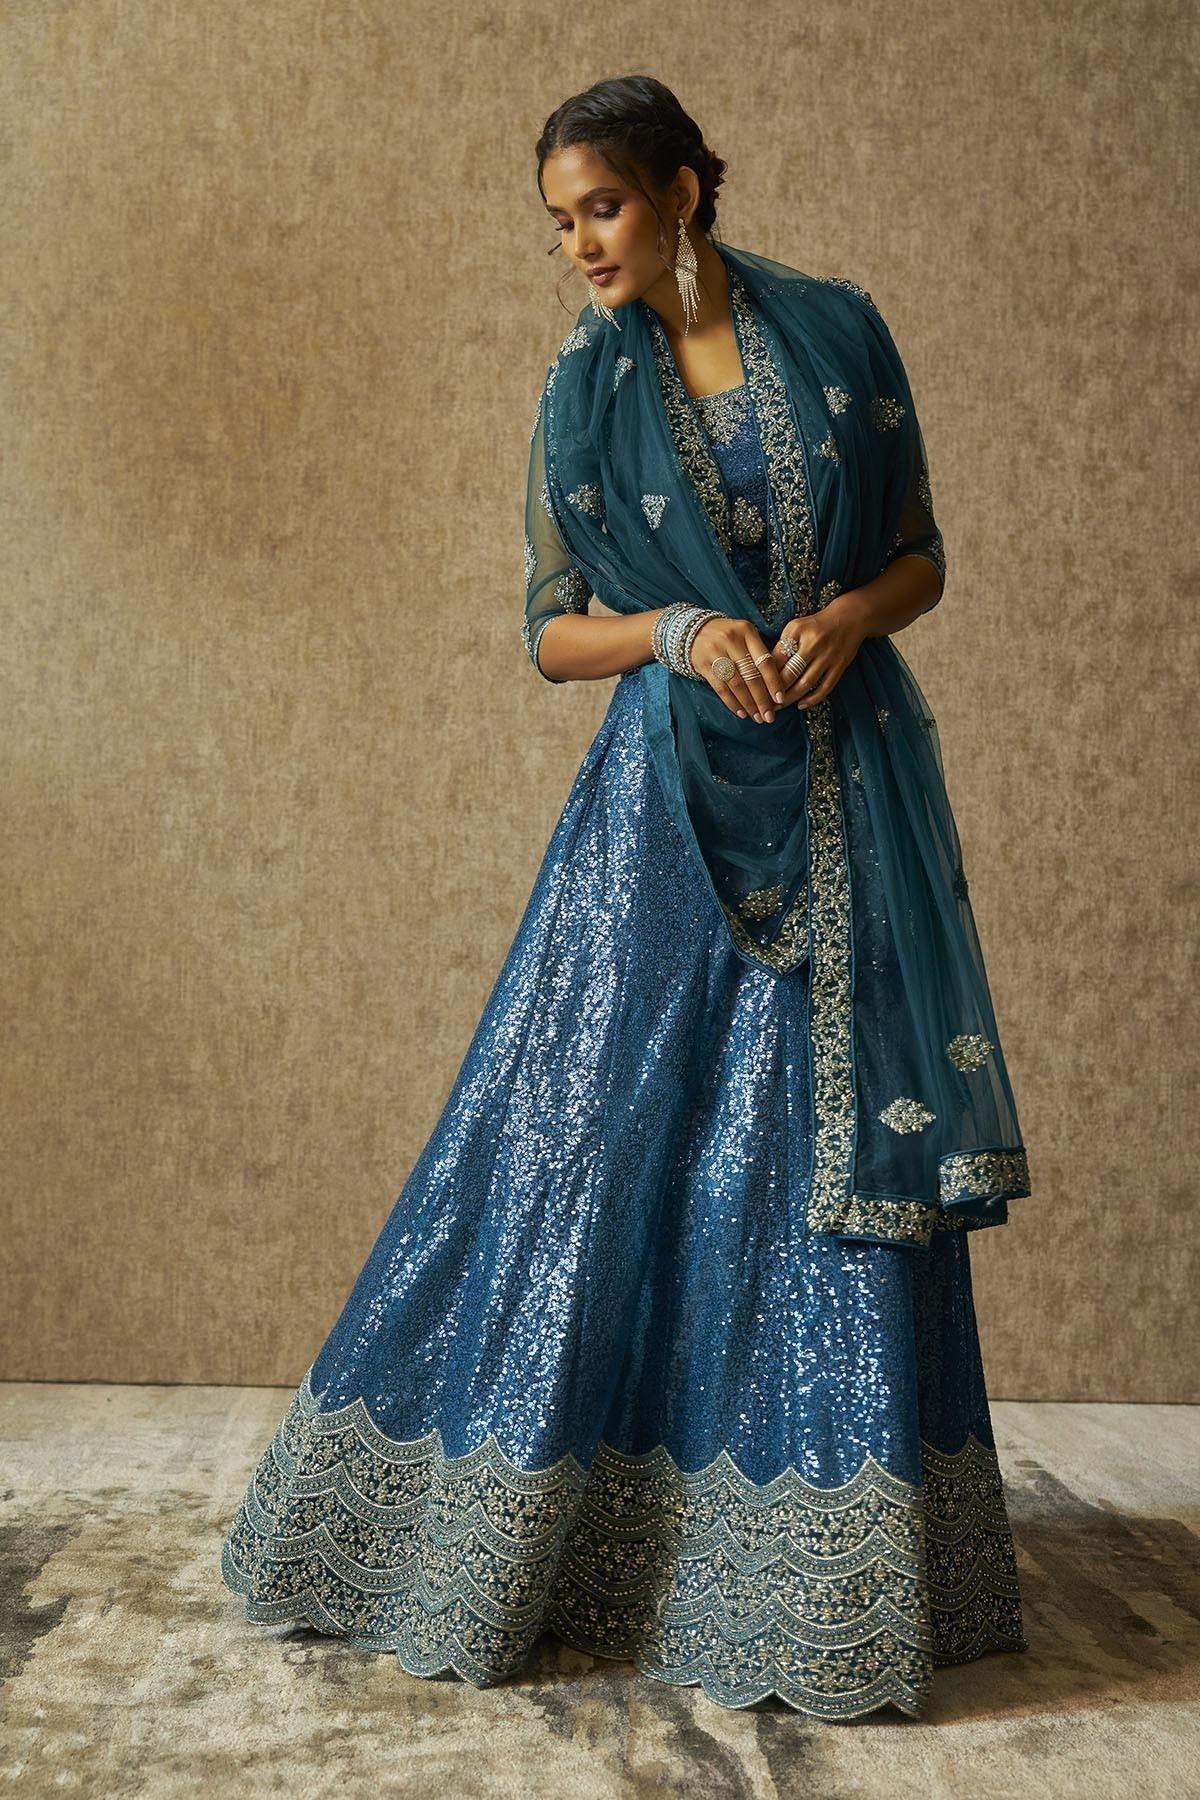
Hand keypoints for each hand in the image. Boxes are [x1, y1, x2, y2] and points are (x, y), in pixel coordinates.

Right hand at [688, 617, 786, 721]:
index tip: (781, 699)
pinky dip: (732, 703)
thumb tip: (777, 685)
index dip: (774, 682)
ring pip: (737, 685)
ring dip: (749, 704)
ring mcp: (716, 653)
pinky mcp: (704, 665)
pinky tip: (742, 713)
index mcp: (747, 632)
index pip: (764, 661)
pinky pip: (721, 688)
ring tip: (758, 717)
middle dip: (762, 700)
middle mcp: (732, 641)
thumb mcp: (746, 636)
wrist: (694, 631)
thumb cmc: (729, 636)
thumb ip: (759, 654)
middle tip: (769, 716)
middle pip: (751, 676)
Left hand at [770, 589, 869, 709]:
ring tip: (778, 707)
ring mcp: (828, 656)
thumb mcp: (795, 627)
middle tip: (764, 703)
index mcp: (798, 631)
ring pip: (805, 684)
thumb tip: (765, 670)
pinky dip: (812, 699)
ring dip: (790, 698)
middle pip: (790, 673)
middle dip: (775, 691)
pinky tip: (801, 705)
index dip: (765, 675)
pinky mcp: (839, 666)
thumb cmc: (816, 625)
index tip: (756, 688)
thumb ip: (781, 645)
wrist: (849, 618)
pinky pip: (824, 687)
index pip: (777, 658)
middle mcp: (813, 643)